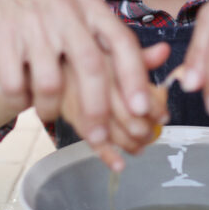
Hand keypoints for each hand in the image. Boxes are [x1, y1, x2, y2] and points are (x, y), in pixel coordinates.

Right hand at [0, 0, 168, 153]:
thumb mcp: (89, 17)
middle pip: (90, 67)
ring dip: (51, 109)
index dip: (134, 78)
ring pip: (49, 83)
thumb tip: (164, 58)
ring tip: (50, 114)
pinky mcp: (3, 38)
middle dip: (97, 110)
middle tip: (100, 137)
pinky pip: (15, 84)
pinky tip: (24, 100)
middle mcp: (66, 15)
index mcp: (92, 10)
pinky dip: (20, 101)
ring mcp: (33, 26)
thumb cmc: (53, 10)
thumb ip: (120, 42)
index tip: (142, 110)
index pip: (122, 42)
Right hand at [59, 43, 170, 170]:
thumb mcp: (108, 46)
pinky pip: (87, 137)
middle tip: (151, 133)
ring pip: (109, 127)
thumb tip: (165, 51)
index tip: (162, 117)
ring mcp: (77, 93)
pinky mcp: (65, 110)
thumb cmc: (81, 54)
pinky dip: (106, 154)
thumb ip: (137, 54)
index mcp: (109, 56)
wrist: (43, 59)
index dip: (154, 106)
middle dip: (143, 129)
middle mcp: (93, 74)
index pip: (138, 86)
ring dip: (128, 142)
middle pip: (125, 110)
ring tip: (139, 146)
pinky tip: (119, 163)